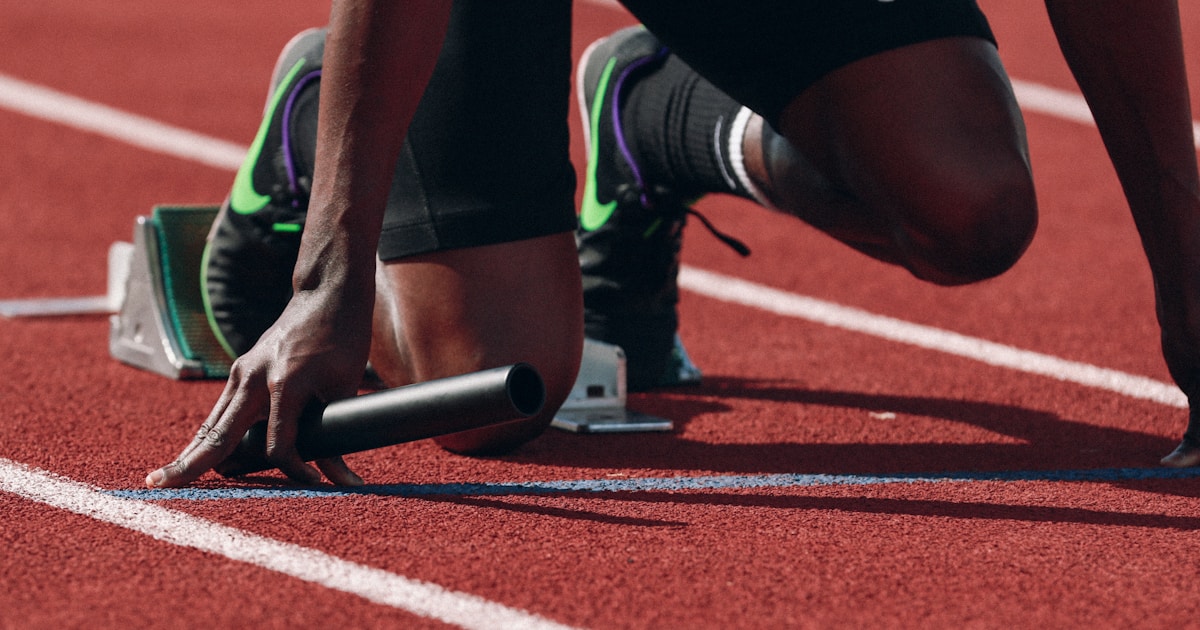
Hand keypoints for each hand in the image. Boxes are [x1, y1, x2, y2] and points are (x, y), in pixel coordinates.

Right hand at [145, 287, 372, 487]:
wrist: (326, 295)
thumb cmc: (342, 339)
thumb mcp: (345, 387)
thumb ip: (337, 432)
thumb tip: (340, 477)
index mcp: (284, 383)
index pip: (278, 446)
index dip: (296, 470)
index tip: (316, 483)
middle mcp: (254, 378)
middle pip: (219, 434)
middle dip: (191, 464)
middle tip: (158, 486)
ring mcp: (242, 372)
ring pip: (212, 423)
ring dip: (191, 452)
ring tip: (164, 479)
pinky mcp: (241, 370)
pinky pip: (221, 410)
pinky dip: (208, 435)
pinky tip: (193, 455)